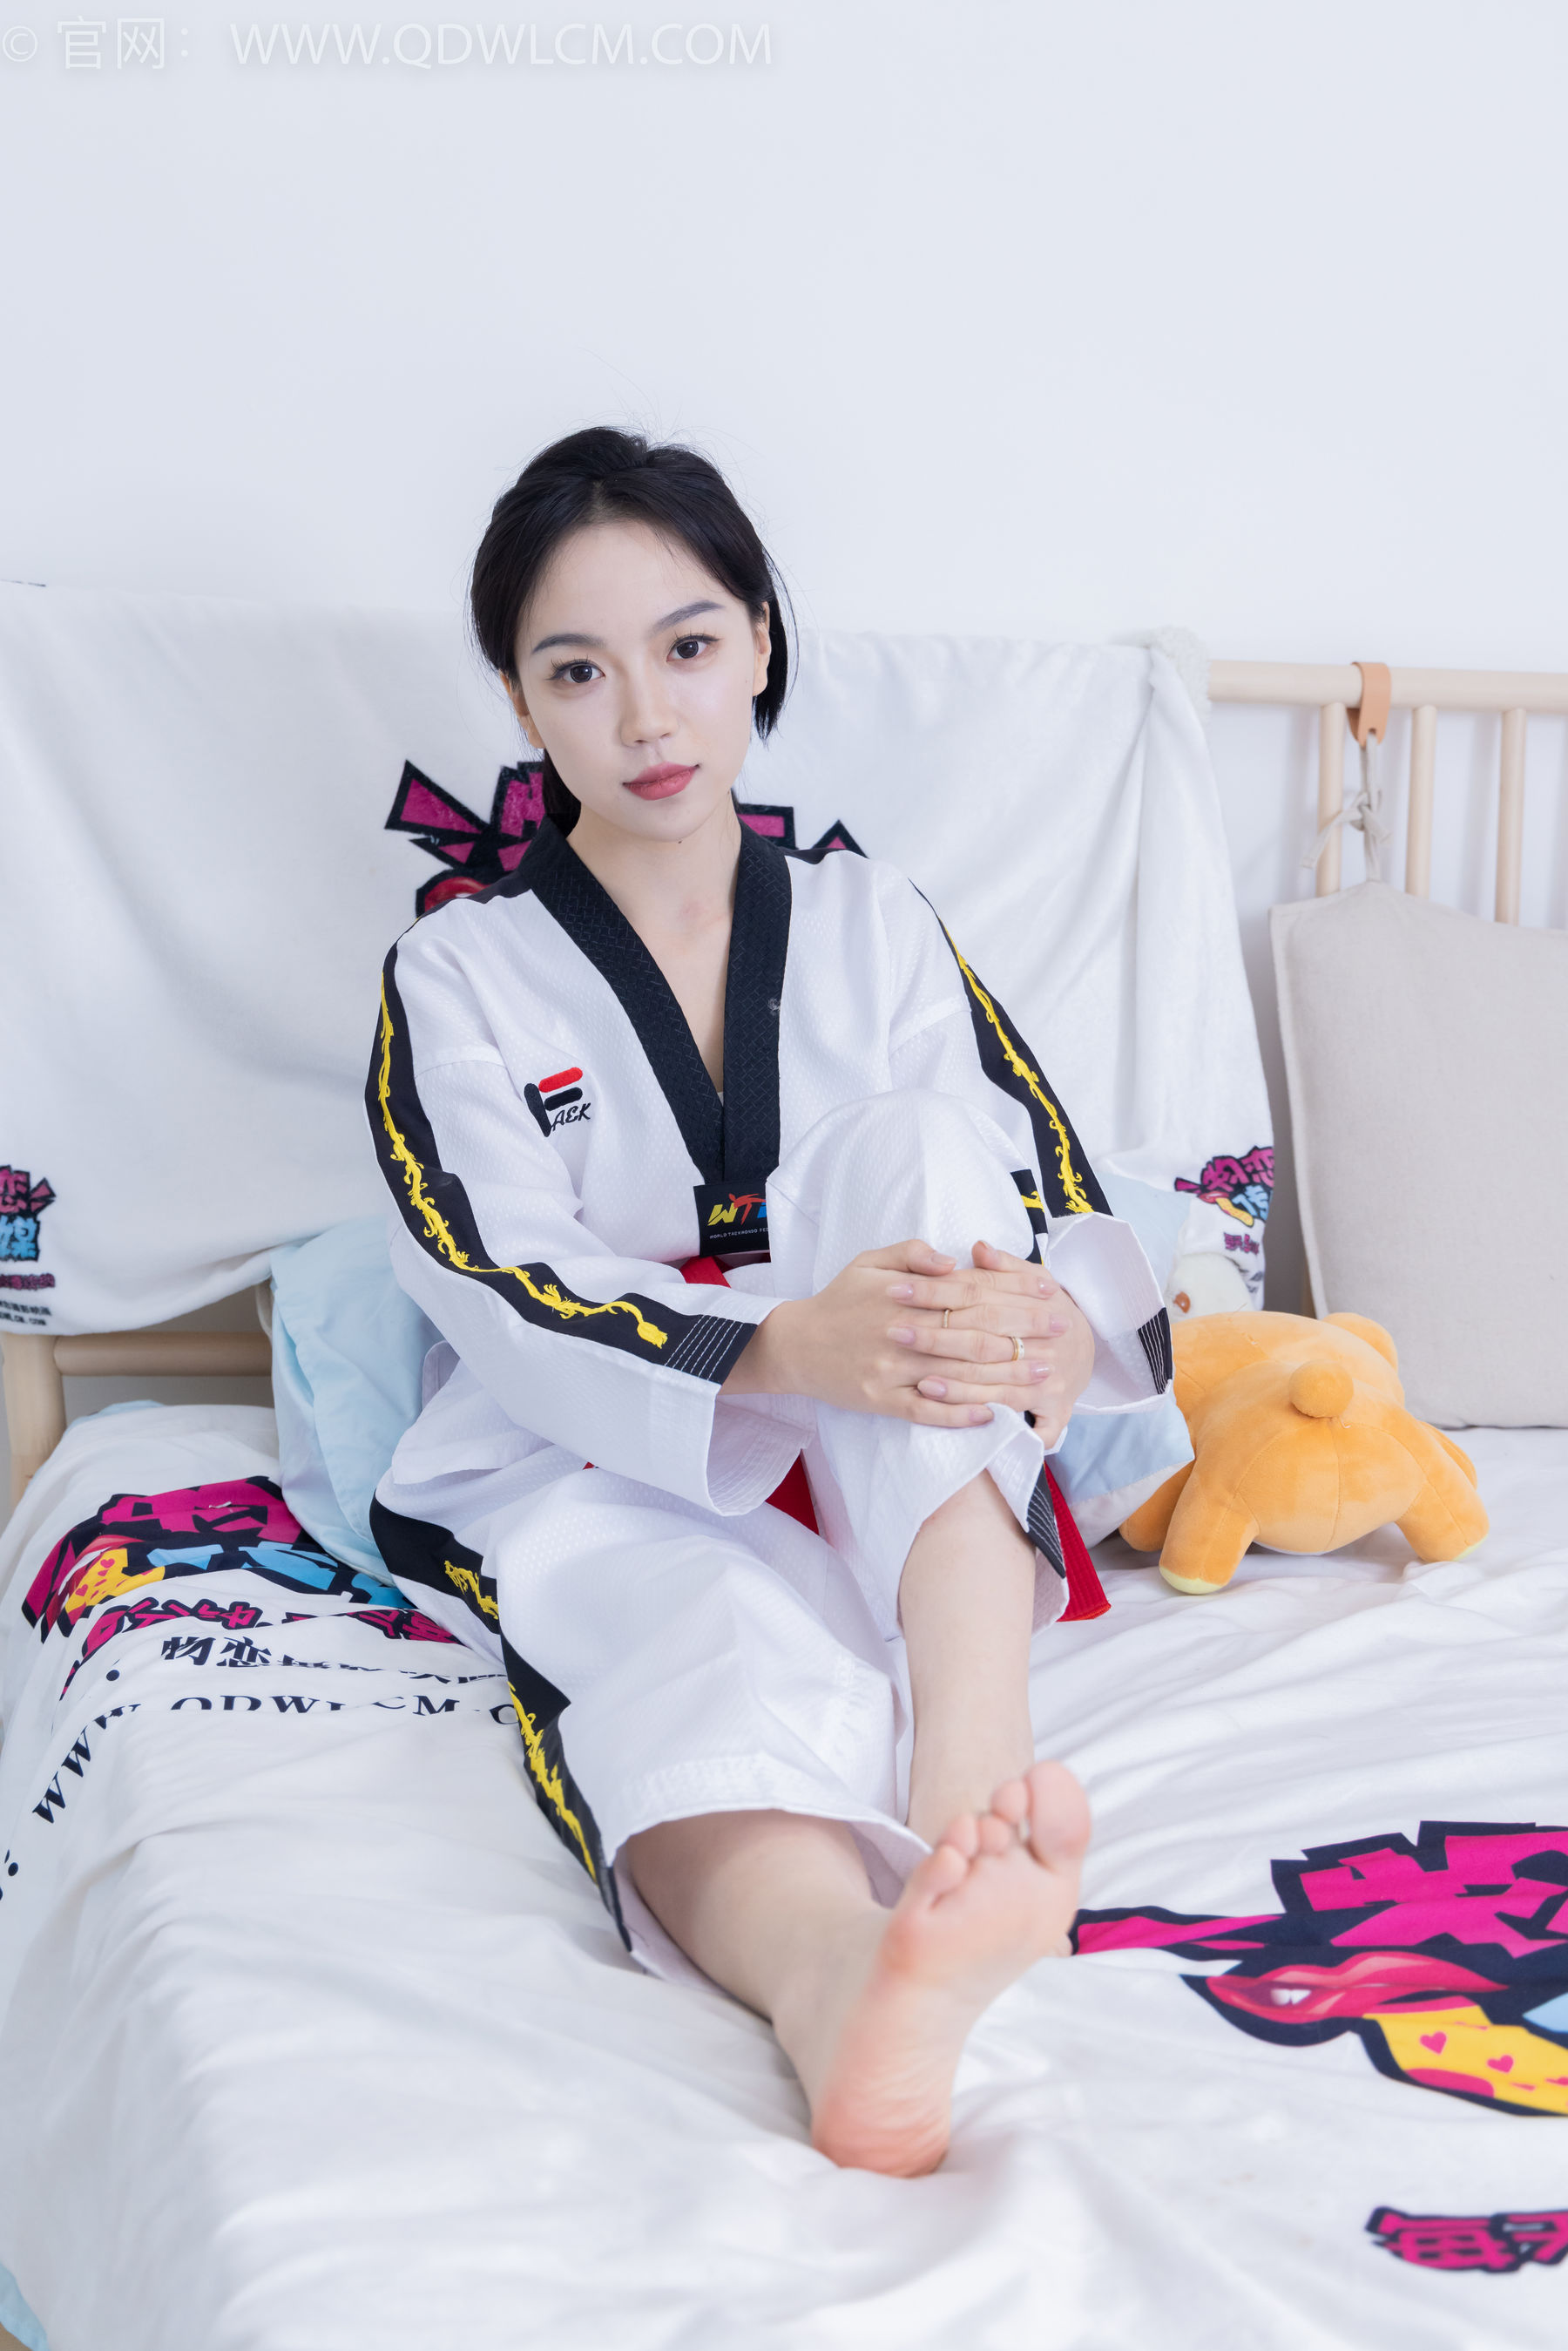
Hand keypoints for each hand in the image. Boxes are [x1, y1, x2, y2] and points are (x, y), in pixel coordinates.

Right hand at [723, 1237, 1093, 1436]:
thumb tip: (955, 1260)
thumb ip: (913, 1254)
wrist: (795, 1344)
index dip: (1012, 1292)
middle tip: (1063, 1332)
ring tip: (1044, 1374)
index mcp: (903, 1295)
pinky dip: (959, 1415)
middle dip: (1023, 1333)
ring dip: (1005, 1376)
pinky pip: (926, 1413)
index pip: (969, 1292)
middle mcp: (901, 1332)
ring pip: (957, 1376)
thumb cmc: (840, 1299)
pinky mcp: (881, 1402)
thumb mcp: (870, 1261)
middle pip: (973, 1333)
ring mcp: (893, 1371)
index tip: (1048, 1294)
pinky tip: (991, 1416)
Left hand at [892, 1238, 1095, 1446]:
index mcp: (1038, 1303)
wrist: (1088, 1354)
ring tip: (914, 1374)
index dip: (935, 1290)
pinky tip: (947, 1406)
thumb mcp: (1037, 1282)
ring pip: (993, 1378)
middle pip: (981, 1336)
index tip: (897, 1287)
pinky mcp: (1053, 1410)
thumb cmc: (1049, 1314)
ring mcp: (1049, 1378)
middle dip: (934, 1334)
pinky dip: (976, 1407)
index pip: (978, 1292)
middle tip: (892, 1330)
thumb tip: (978, 1248)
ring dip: (951, 1377)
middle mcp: (1045, 1341)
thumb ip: (1006, 1267)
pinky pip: (1010, 1412)